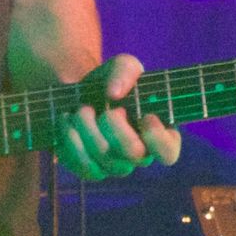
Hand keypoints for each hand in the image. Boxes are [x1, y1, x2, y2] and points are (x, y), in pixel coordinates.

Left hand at [56, 53, 181, 181]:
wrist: (80, 94)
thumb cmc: (111, 82)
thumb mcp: (122, 66)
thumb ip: (124, 71)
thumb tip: (113, 94)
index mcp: (158, 134)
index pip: (168, 152)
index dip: (157, 138)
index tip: (145, 116)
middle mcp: (139, 155)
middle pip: (134, 155)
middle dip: (115, 126)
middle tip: (106, 109)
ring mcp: (115, 165)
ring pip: (105, 159)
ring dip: (88, 128)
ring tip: (81, 109)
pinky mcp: (91, 169)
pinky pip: (84, 166)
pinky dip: (72, 139)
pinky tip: (68, 120)